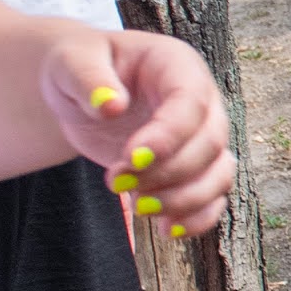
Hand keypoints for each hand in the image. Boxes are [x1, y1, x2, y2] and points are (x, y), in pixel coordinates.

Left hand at [38, 27, 235, 235]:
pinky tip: (167, 229)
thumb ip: (88, 79)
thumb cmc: (79, 67)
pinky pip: (214, 197)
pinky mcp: (194, 167)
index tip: (131, 159)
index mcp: (177, 66)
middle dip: (166, 172)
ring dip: (184, 199)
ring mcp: (202, 136)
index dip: (168, 136)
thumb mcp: (71, 62)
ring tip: (139, 207)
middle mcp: (201, 101)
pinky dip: (198, 218)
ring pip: (219, 174)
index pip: (190, 103)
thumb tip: (111, 106)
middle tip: (115, 181)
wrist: (83, 90)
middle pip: (209, 143)